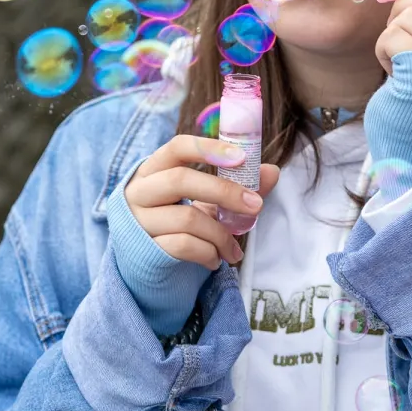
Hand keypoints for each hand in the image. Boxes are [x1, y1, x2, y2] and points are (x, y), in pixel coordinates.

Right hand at [124, 135, 283, 269]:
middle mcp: (140, 191)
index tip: (241, 157)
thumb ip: (236, 185)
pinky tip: (215, 260)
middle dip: (224, 192)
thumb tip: (272, 172)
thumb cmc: (178, 221)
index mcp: (154, 169)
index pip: (177, 147)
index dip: (208, 149)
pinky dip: (209, 253)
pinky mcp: (145, 248)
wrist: (147, 262)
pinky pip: (184, 246)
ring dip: (221, 235)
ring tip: (234, 250)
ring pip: (188, 218)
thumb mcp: (204, 201)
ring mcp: (140, 221)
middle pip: (181, 180)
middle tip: (256, 206)